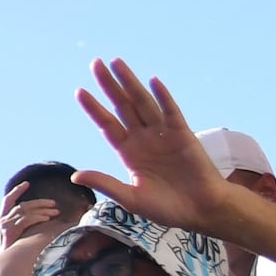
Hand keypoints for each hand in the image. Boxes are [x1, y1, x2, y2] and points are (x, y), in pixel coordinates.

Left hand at [68, 59, 238, 232]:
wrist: (200, 212)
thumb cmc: (167, 208)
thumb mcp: (131, 198)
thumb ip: (106, 184)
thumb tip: (75, 176)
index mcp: (129, 152)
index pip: (107, 124)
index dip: (94, 108)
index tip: (80, 91)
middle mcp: (143, 138)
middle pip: (122, 107)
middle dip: (109, 85)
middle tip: (95, 63)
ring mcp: (162, 134)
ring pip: (143, 104)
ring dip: (131, 83)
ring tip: (117, 63)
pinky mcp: (183, 135)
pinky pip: (171, 112)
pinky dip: (162, 97)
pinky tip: (153, 82)